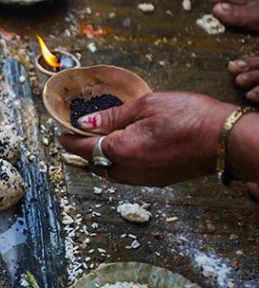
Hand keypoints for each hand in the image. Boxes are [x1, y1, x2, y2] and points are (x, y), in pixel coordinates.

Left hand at [59, 93, 235, 185]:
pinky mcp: (158, 180)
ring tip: (101, 141)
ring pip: (110, 173)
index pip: (83, 148)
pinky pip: (128, 175)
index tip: (61, 133)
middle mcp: (128, 170)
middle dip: (84, 151)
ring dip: (102, 159)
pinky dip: (120, 164)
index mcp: (121, 150)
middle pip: (94, 164)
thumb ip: (112, 117)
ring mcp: (144, 179)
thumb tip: (84, 123)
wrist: (226, 139)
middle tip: (79, 134)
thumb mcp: (146, 106)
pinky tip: (125, 149)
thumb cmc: (190, 117)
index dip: (69, 140)